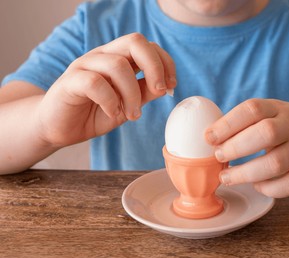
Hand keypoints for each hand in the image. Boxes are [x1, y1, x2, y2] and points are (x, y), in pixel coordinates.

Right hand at [37, 33, 175, 146]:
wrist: (60, 128)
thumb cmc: (94, 113)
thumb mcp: (127, 105)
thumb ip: (144, 93)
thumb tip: (165, 86)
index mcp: (118, 59)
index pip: (147, 46)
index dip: (165, 62)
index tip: (171, 86)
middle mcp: (103, 56)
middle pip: (135, 41)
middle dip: (155, 66)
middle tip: (159, 92)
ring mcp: (85, 65)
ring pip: (118, 65)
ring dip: (133, 94)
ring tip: (133, 115)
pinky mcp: (70, 81)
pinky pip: (95, 83)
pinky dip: (111, 100)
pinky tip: (113, 113)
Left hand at [205, 99, 288, 197]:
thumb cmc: (284, 125)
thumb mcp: (269, 112)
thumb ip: (243, 122)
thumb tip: (208, 139)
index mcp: (277, 109)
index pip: (253, 109)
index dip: (228, 123)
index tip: (208, 137)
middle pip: (267, 133)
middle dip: (237, 147)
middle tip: (219, 156)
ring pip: (276, 163)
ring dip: (246, 173)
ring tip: (226, 177)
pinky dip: (269, 188)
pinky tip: (256, 185)